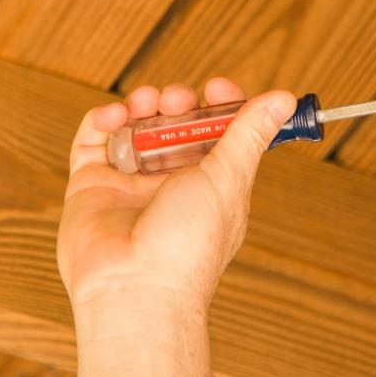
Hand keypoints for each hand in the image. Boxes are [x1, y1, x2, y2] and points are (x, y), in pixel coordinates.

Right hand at [58, 79, 296, 315]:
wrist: (134, 288)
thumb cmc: (188, 244)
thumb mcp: (227, 180)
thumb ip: (250, 134)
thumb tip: (284, 98)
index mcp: (210, 184)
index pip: (217, 133)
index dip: (218, 105)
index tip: (216, 88)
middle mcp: (170, 183)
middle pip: (175, 125)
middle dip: (177, 102)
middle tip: (177, 101)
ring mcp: (129, 184)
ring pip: (135, 127)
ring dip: (141, 104)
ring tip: (145, 103)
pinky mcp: (91, 185)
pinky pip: (93, 141)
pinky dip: (103, 119)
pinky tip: (115, 116)